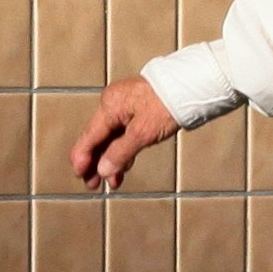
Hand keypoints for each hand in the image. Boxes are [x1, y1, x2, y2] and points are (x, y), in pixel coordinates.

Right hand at [66, 76, 183, 189]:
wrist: (192, 87)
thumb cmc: (167, 104)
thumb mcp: (143, 133)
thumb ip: (120, 152)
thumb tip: (103, 170)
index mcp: (110, 106)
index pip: (90, 136)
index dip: (83, 157)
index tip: (80, 175)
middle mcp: (113, 105)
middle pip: (98, 138)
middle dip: (95, 163)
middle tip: (92, 184)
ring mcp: (125, 108)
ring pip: (111, 139)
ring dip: (109, 160)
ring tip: (110, 182)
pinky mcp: (137, 112)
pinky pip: (123, 135)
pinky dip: (122, 151)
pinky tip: (122, 167)